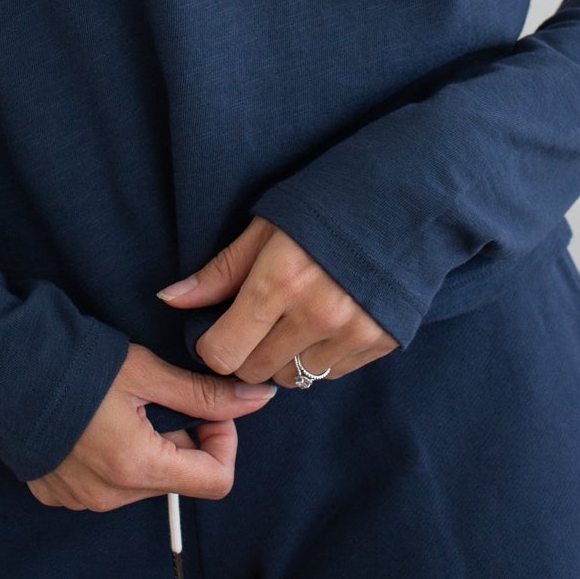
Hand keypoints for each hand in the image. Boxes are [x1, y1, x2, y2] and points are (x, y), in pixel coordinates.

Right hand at [25, 341, 276, 510]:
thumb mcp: (146, 371)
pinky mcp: (57, 493)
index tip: (206, 407)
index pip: (217, 481)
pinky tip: (91, 420)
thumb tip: (258, 398)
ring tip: (119, 403)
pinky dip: (113, 454)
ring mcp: (81, 500)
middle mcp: (111, 497)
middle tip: (157, 393)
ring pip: (142, 479)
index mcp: (139, 467)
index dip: (223, 441)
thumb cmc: (75, 363)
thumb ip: (204, 393)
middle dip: (181, 436)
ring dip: (147, 445)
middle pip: (177, 477)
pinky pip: (105, 483)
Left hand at [156, 216, 398, 386]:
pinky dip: (316, 358)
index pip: (222, 352)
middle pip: (253, 370)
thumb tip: (170, 300)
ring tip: (292, 318)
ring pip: (291, 378)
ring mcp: (350, 333)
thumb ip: (221, 271)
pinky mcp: (378, 344)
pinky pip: (329, 375)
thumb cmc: (329, 204)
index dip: (212, 343)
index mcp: (280, 279)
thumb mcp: (268, 225)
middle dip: (244, 352)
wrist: (408, 200)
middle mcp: (315, 314)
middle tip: (255, 320)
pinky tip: (323, 322)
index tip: (218, 327)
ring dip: (281, 357)